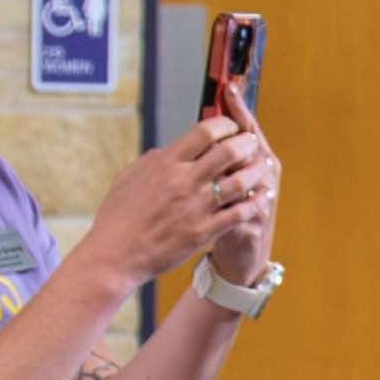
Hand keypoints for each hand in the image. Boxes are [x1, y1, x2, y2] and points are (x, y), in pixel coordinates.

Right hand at [79, 106, 271, 285]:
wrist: (115, 255)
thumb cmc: (118, 216)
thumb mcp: (129, 177)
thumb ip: (154, 160)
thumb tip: (170, 149)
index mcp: (165, 163)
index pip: (204, 132)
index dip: (225, 124)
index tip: (232, 125)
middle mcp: (183, 181)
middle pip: (228, 151)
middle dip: (247, 143)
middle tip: (253, 143)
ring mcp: (195, 207)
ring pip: (240, 182)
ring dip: (256, 172)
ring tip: (264, 167)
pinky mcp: (203, 232)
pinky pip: (238, 214)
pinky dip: (254, 203)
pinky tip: (262, 198)